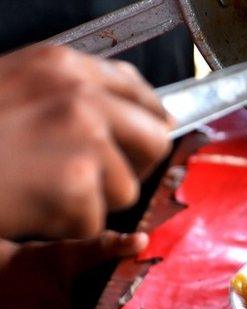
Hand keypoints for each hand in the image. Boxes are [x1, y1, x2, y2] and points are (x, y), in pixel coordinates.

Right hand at [0, 45, 173, 239]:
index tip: (148, 138)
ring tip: (43, 193)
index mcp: (64, 66)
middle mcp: (81, 96)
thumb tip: (129, 111)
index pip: (139, 91)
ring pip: (125, 190)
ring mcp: (82, 138)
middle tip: (103, 180)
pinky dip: (64, 227)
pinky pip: (92, 223)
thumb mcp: (16, 86)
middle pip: (155, 140)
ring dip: (91, 203)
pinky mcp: (75, 184)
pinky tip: (29, 209)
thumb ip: (71, 93)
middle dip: (136, 167)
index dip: (150, 119)